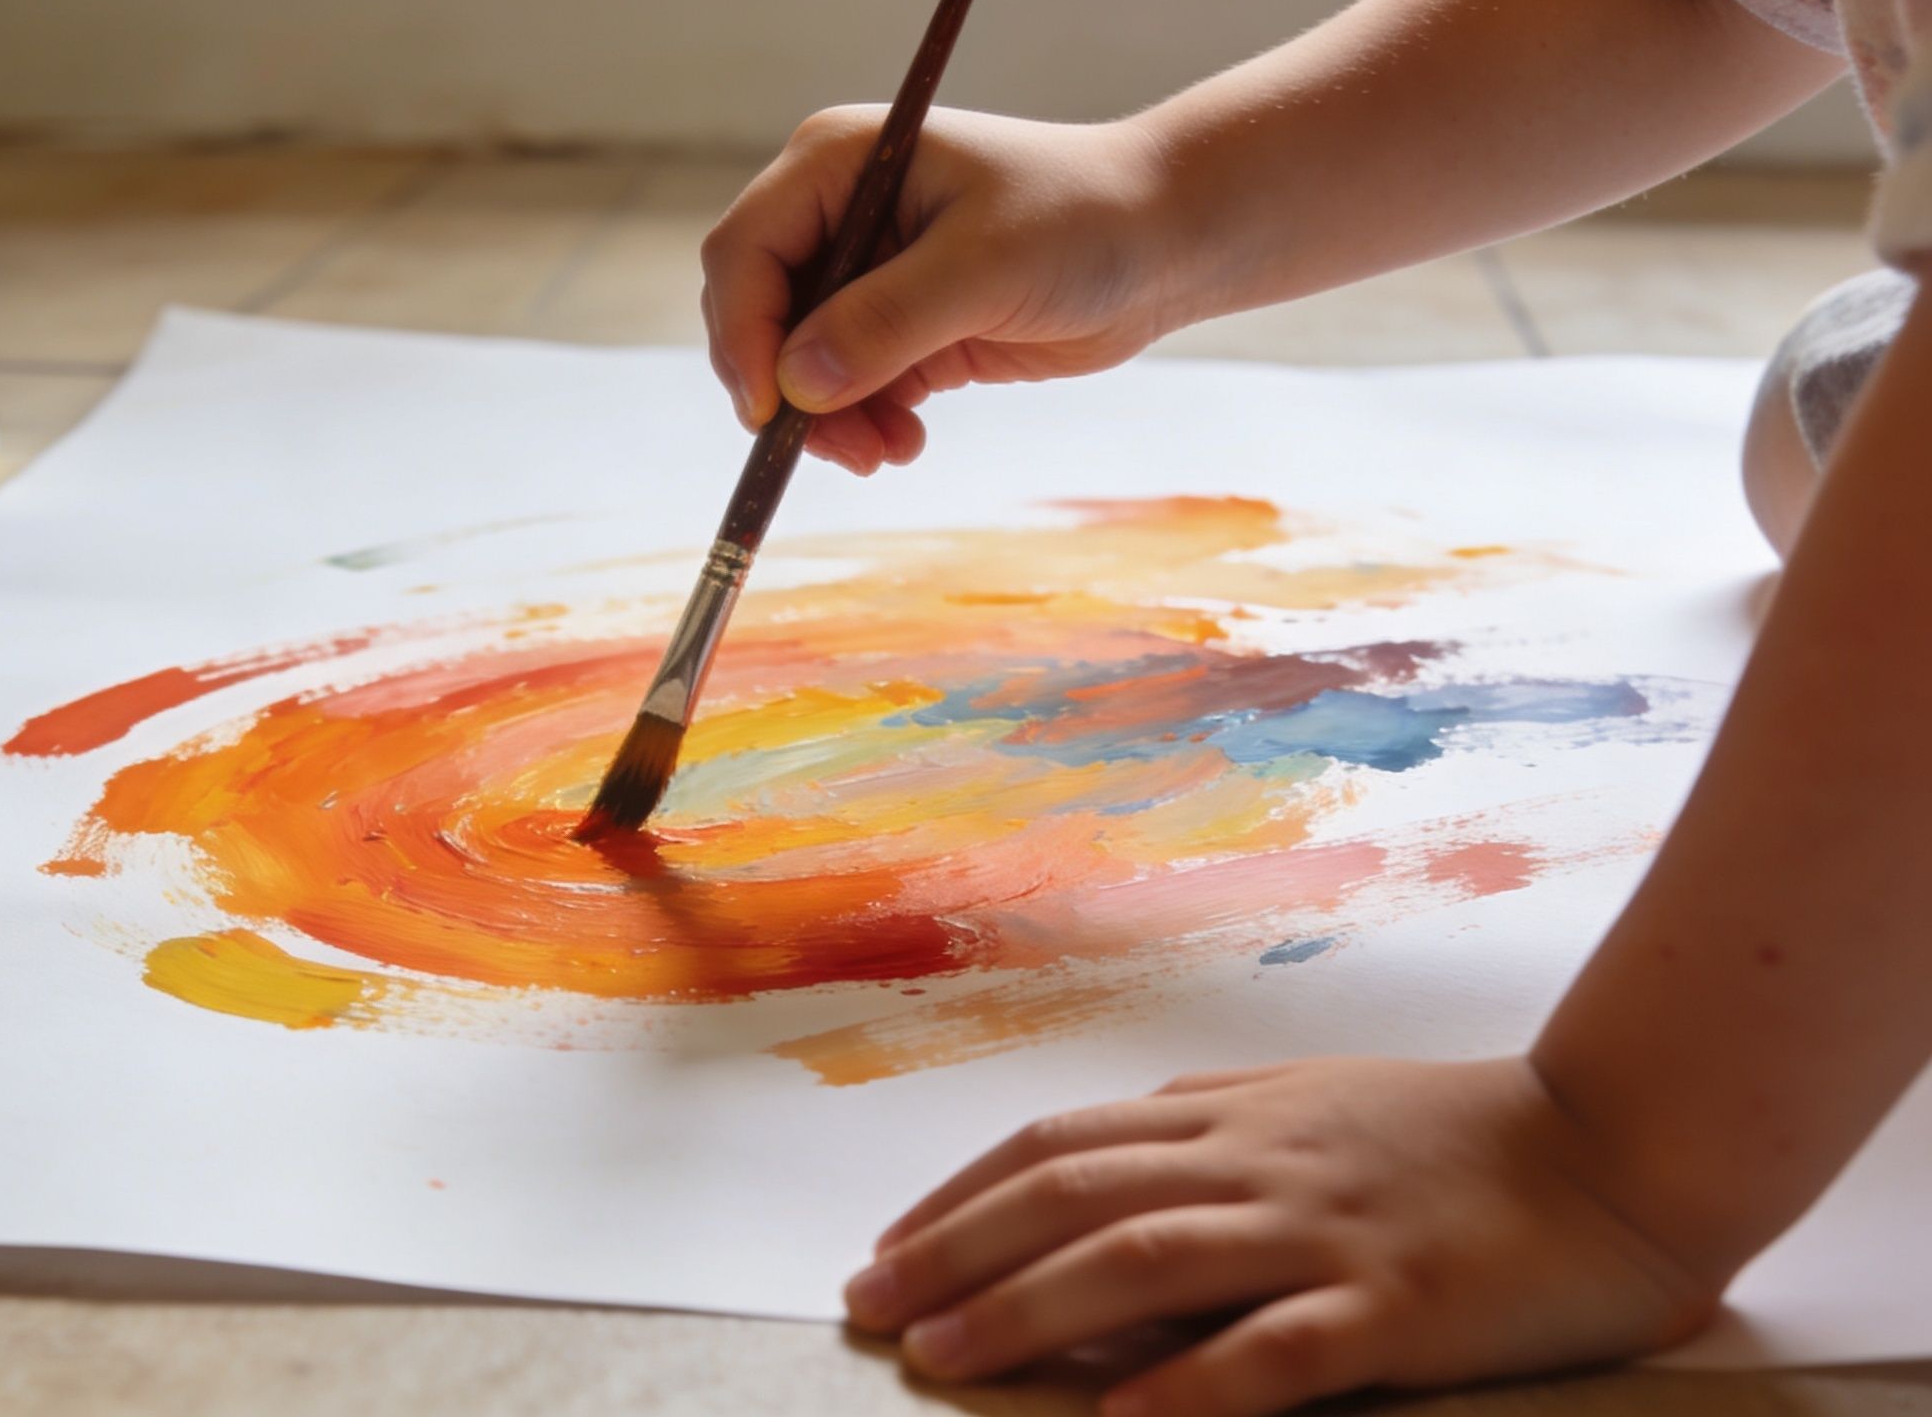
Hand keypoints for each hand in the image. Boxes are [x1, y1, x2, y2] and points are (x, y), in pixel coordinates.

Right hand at [701, 107, 1184, 473]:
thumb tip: (794, 385)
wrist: (1162, 244)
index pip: (745, 252)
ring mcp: (863, 272)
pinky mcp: (895, 326)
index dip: (744, 333)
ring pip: (797, 364)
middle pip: (759, 314)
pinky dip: (861, 424)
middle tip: (837, 447)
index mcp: (839, 164)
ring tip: (885, 453)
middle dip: (787, 389)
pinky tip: (903, 442)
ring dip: (828, 420)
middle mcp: (836, 213)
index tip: (771, 410)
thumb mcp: (983, 268)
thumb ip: (885, 323)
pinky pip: (845, 387)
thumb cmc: (1083, 221)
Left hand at [845, 1057, 1721, 1415]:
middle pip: (1071, 1195)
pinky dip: (1191, 1381)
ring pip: (1146, 1259)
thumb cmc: (1455, 1133)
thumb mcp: (1309, 1105)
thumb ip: (1204, 1130)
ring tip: (945, 1356)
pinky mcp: (1395, 1307)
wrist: (1617, 1143)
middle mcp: (1257, 1165)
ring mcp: (1323, 1232)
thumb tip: (1090, 1167)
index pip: (1058, 1146)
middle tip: (868, 1306)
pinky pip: (1278, 1348)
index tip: (886, 1248)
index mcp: (1231, 1120)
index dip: (960, 1197)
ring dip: (1031, 1309)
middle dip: (956, 1251)